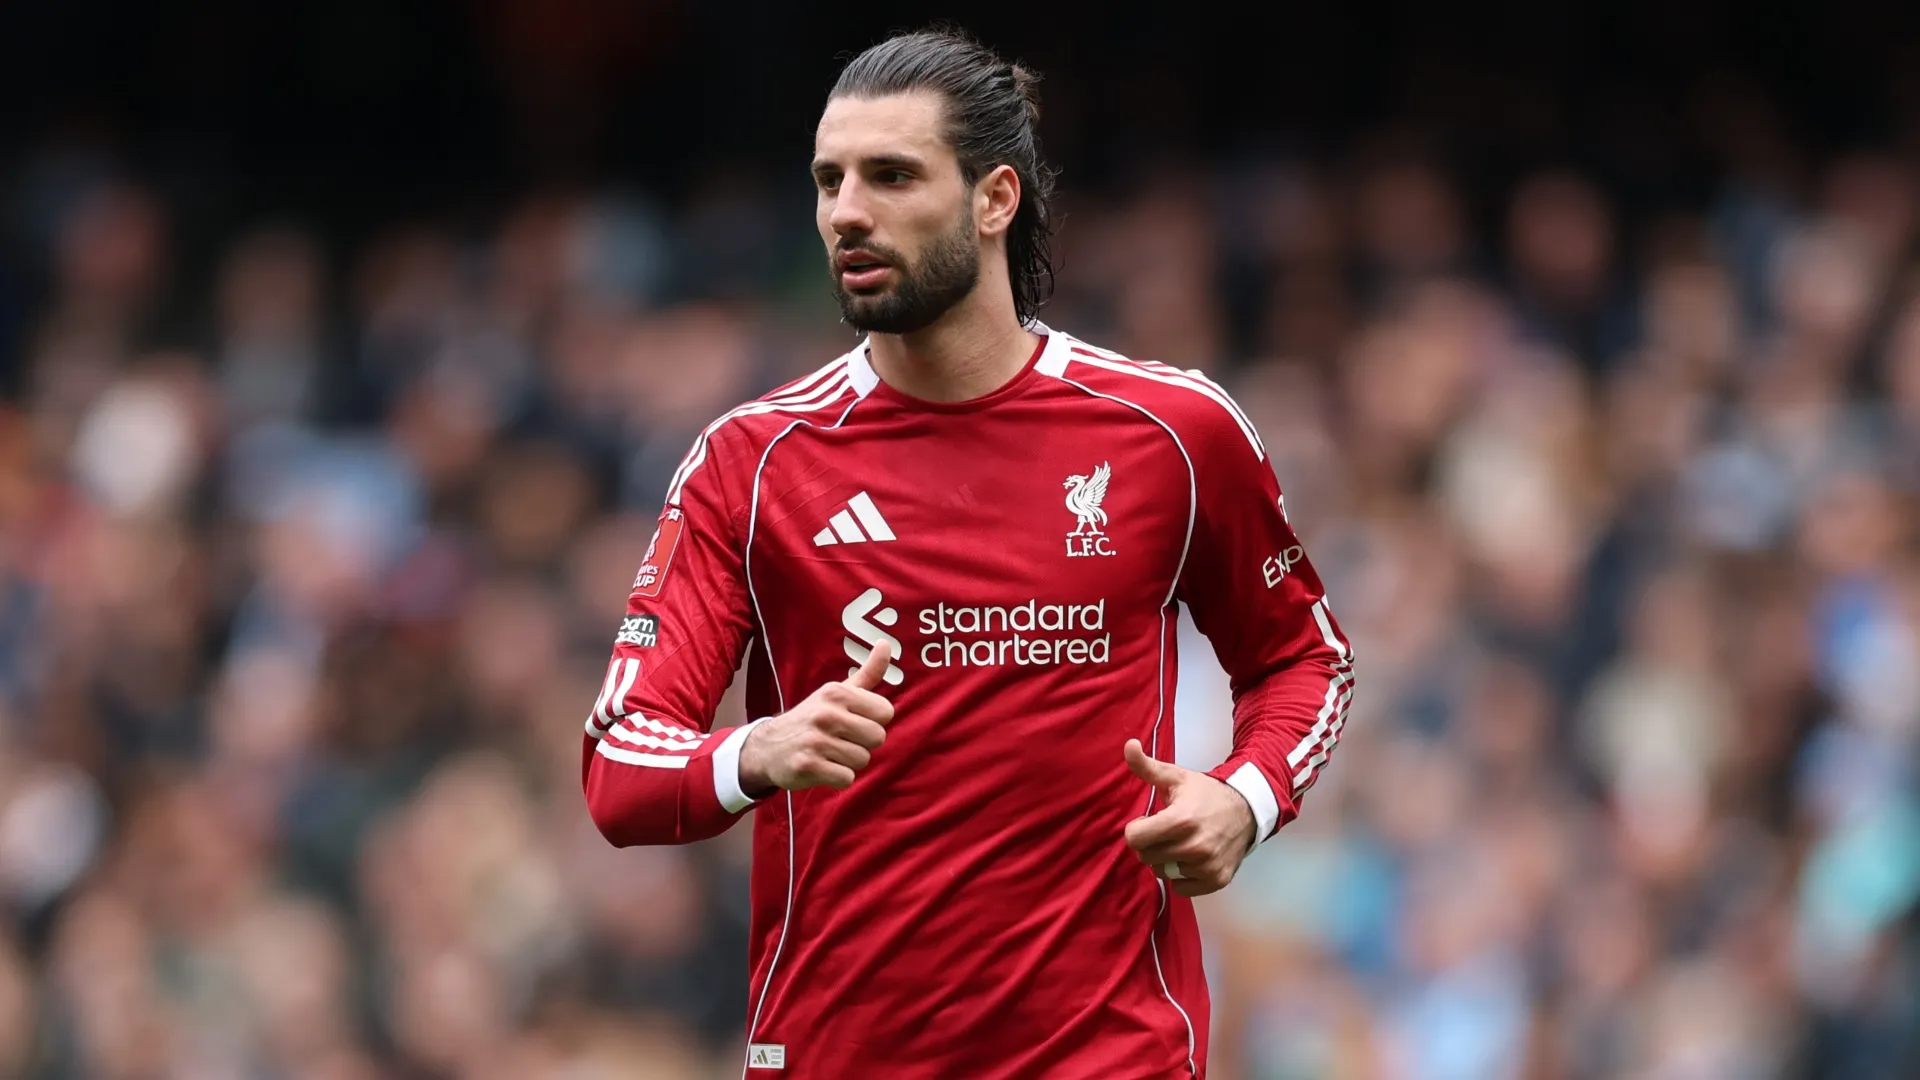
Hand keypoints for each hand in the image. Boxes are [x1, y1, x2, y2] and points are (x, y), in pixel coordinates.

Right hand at [738, 640, 895, 795]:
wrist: (768, 746)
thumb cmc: (812, 718)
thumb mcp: (837, 692)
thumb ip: (867, 672)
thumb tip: (886, 643)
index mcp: (836, 692)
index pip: (886, 712)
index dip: (873, 721)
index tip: (853, 721)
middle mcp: (826, 713)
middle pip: (877, 738)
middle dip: (863, 743)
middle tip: (841, 740)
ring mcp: (815, 740)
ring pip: (862, 760)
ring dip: (849, 761)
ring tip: (829, 753)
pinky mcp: (807, 765)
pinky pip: (846, 778)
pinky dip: (838, 777)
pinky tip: (822, 766)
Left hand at [1121, 739, 1257, 896]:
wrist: (1247, 810)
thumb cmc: (1206, 793)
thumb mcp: (1176, 777)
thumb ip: (1147, 766)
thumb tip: (1128, 745)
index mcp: (1180, 820)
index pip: (1135, 839)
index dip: (1137, 829)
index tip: (1148, 821)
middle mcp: (1194, 846)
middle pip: (1146, 857)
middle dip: (1150, 844)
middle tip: (1165, 832)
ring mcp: (1206, 866)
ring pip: (1162, 873)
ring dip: (1165, 860)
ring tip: (1179, 843)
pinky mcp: (1216, 880)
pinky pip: (1181, 888)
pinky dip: (1182, 876)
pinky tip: (1191, 858)